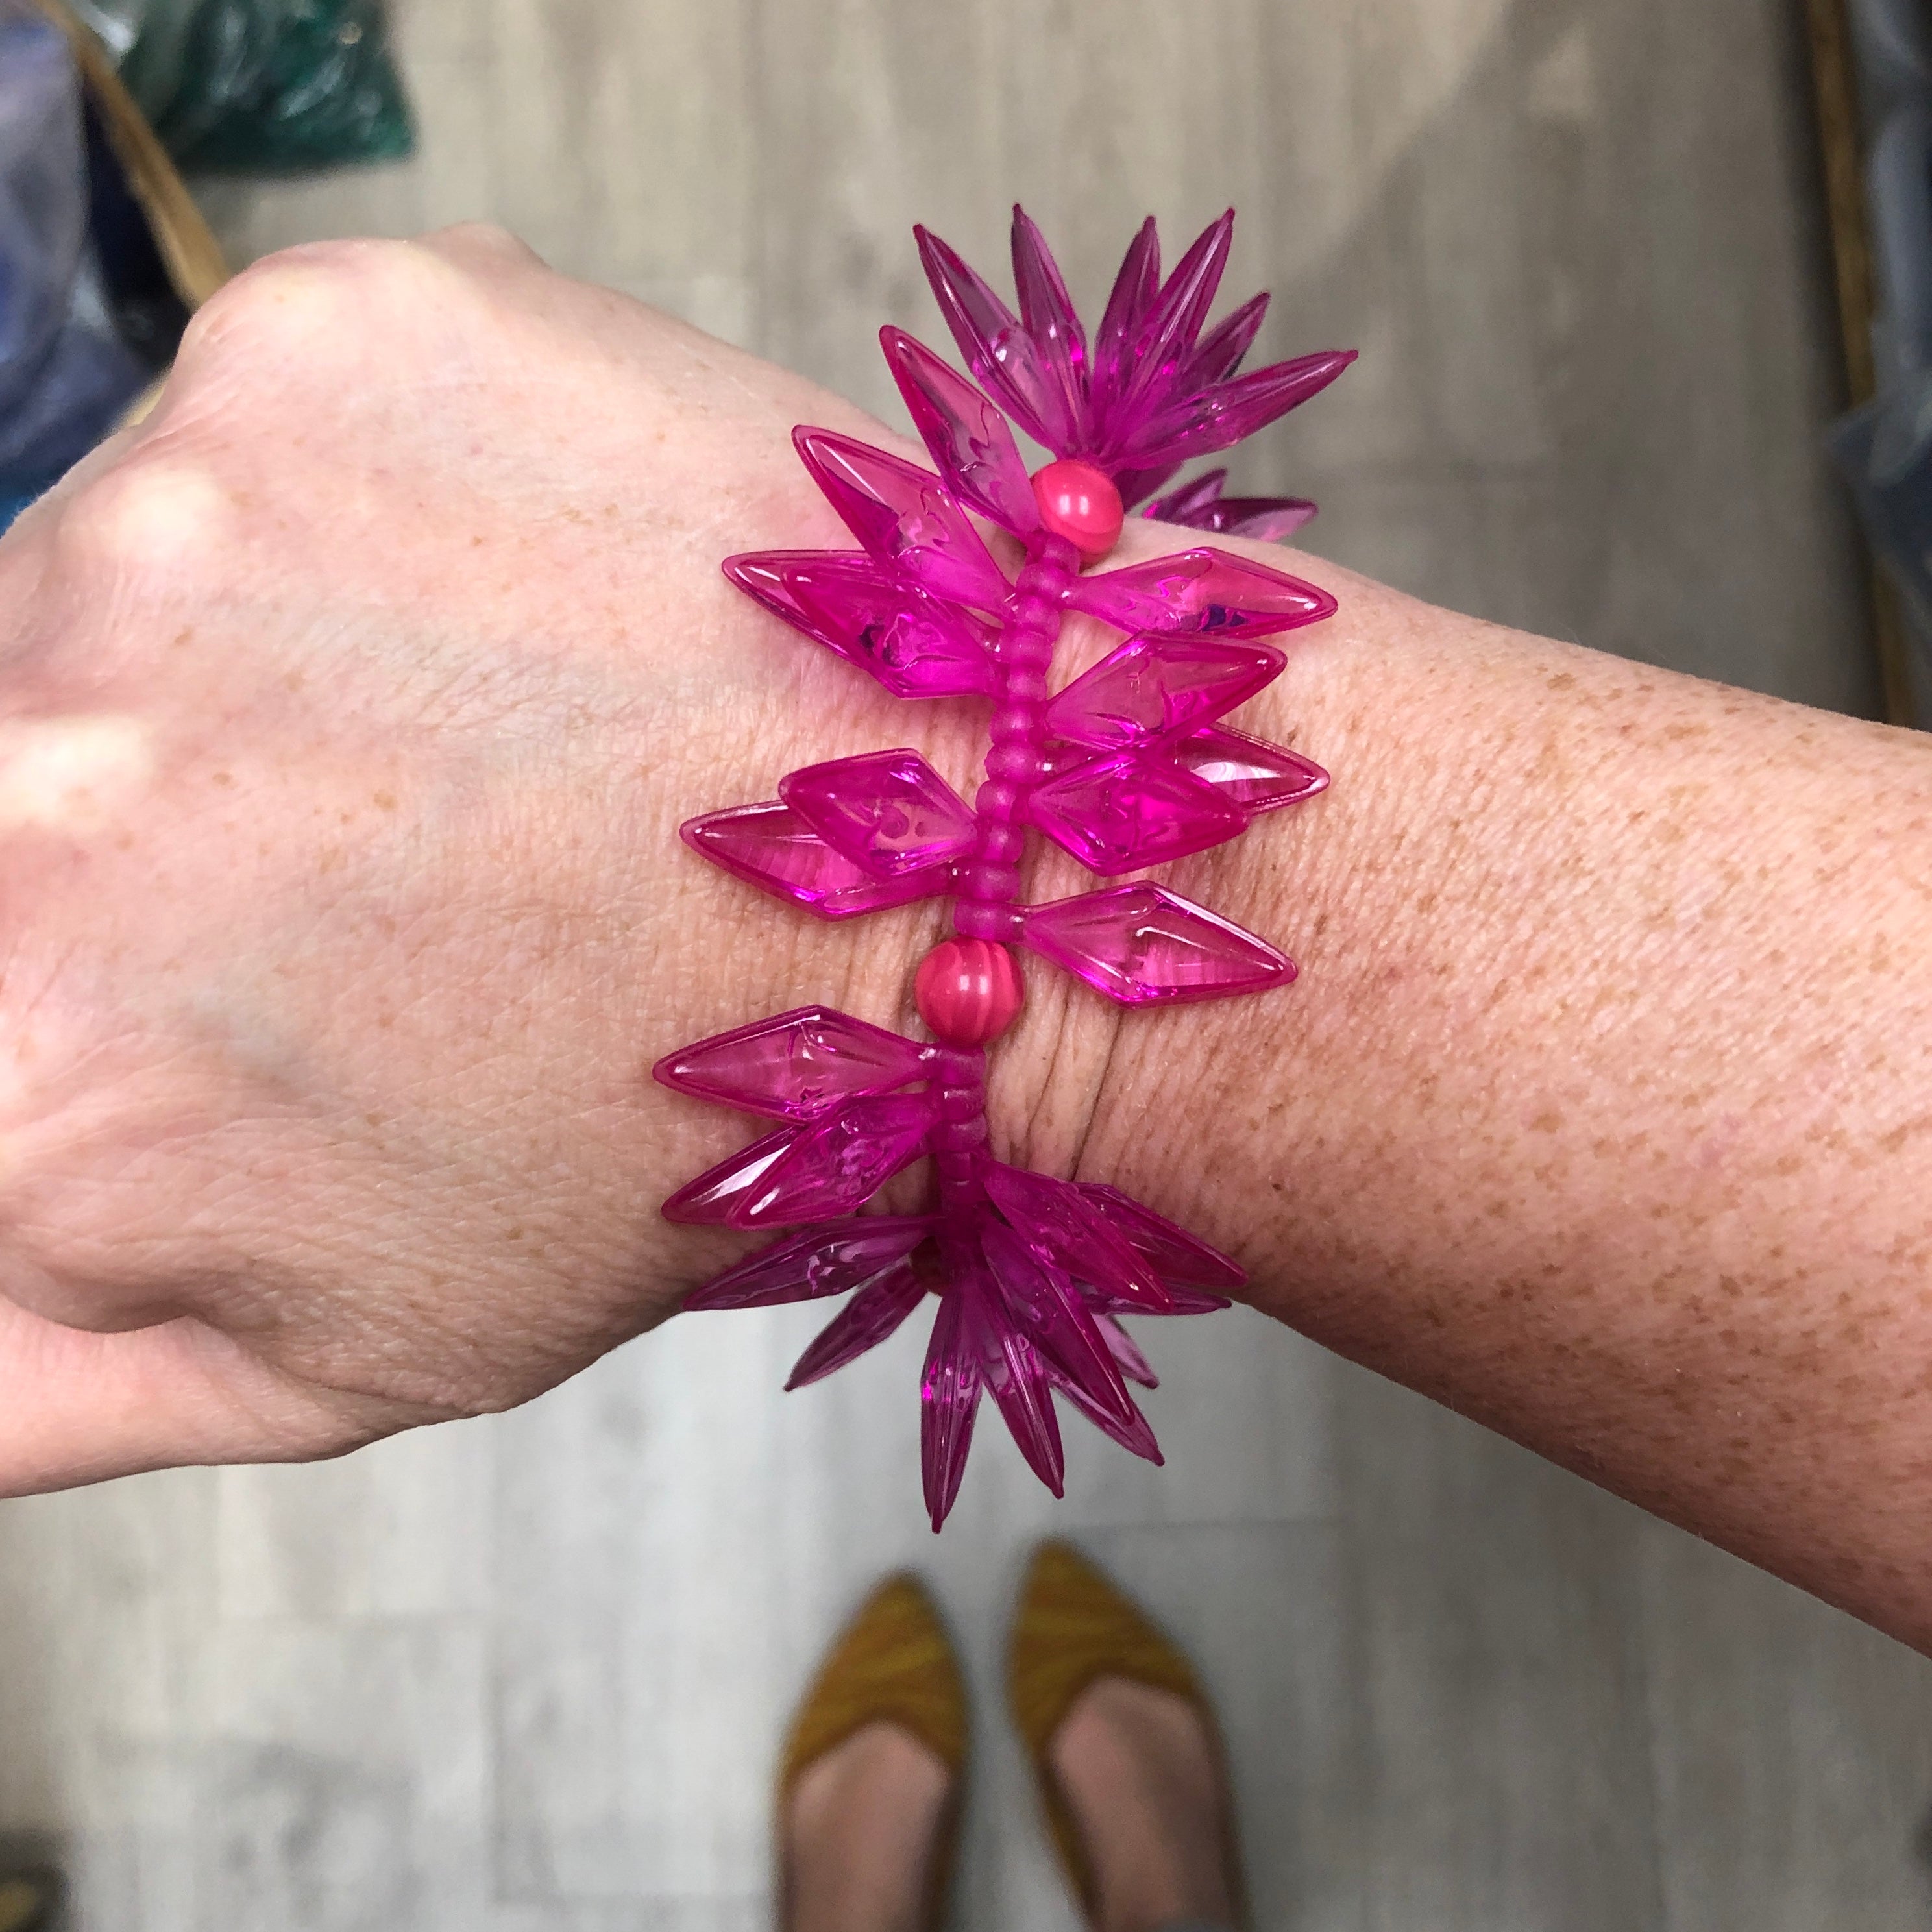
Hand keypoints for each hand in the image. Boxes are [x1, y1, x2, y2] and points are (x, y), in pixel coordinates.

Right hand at [0, 226, 1114, 1490]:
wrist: (973, 890)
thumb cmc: (679, 1139)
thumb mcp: (330, 1352)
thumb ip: (31, 1376)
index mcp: (14, 1044)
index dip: (96, 974)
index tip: (218, 966)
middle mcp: (24, 764)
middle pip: (3, 760)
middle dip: (148, 819)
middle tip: (369, 854)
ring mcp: (170, 515)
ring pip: (108, 583)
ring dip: (248, 656)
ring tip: (476, 734)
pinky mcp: (325, 339)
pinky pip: (258, 425)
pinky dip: (364, 511)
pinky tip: (529, 603)